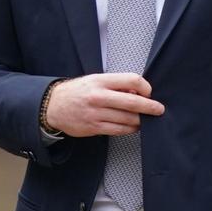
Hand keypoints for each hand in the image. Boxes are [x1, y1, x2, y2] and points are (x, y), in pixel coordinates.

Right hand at [43, 73, 164, 137]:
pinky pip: (120, 130)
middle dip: (150, 107)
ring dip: (140, 120)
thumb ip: (116, 85)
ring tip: (143, 118)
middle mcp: (99, 96)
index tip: (148, 92)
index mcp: (100, 81)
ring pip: (129, 119)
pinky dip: (130, 129)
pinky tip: (132, 126)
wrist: (53, 106)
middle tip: (158, 109)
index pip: (132, 80)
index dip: (145, 87)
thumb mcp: (94, 81)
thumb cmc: (76, 92)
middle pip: (133, 102)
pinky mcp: (94, 127)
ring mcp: (96, 113)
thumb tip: (138, 92)